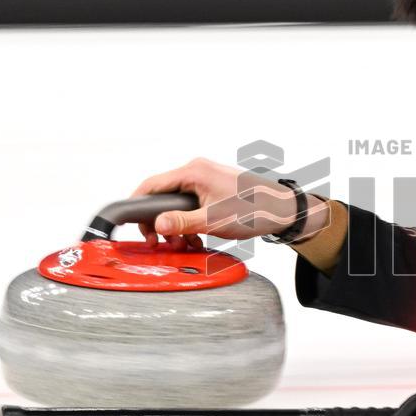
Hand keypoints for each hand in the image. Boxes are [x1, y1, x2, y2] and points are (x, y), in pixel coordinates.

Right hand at [131, 158, 328, 248]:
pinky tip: (196, 238)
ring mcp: (206, 179)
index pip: (152, 184)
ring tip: (182, 244)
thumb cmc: (255, 210)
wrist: (283, 210)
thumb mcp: (213, 220)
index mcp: (194, 172)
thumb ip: (182, 222)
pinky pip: (191, 205)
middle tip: (159, 243)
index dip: (137, 204)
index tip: (132, 225)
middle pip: (163, 196)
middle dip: (159, 222)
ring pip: (177, 203)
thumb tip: (156, 224)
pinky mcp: (213, 189)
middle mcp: (197, 171)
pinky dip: (189, 222)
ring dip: (176, 226)